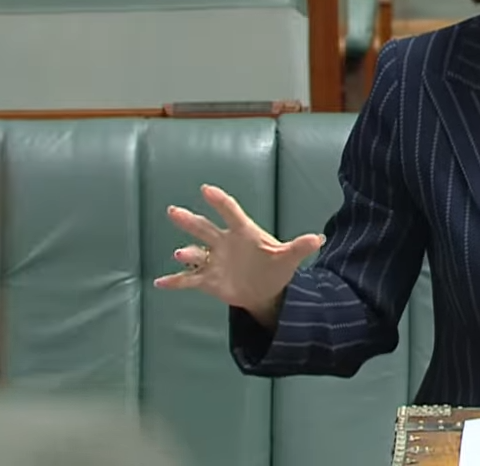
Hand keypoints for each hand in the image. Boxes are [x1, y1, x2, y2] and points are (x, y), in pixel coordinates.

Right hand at [153, 184, 324, 322]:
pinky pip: (188, 279)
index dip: (220, 202)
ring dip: (187, 253)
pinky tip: (161, 283)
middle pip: (204, 228)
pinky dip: (175, 281)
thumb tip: (318, 239)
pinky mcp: (208, 279)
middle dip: (189, 221)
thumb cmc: (274, 267)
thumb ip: (300, 247)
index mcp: (243, 232)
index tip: (207, 190)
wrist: (264, 290)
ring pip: (195, 253)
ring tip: (181, 254)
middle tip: (174, 211)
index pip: (231, 213)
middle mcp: (224, 243)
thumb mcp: (288, 258)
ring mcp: (213, 260)